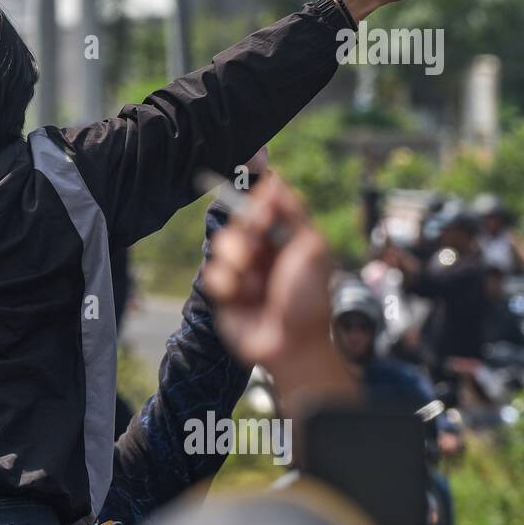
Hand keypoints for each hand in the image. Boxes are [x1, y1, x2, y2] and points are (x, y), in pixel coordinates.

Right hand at [204, 175, 356, 413]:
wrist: (291, 343)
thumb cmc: (308, 299)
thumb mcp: (311, 249)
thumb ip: (293, 214)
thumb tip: (276, 181)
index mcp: (286, 237)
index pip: (264, 205)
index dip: (257, 204)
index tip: (261, 213)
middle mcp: (263, 250)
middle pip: (239, 222)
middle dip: (247, 235)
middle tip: (258, 251)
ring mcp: (243, 270)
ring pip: (221, 246)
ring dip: (237, 263)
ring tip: (254, 285)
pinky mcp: (226, 291)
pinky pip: (213, 274)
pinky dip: (228, 285)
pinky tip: (242, 298)